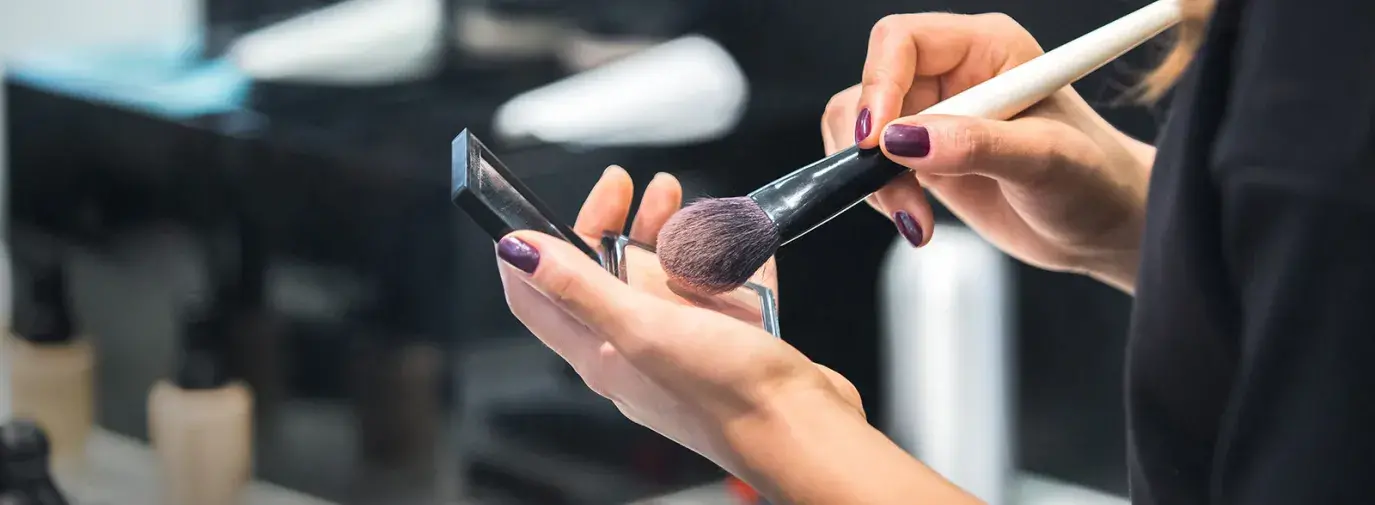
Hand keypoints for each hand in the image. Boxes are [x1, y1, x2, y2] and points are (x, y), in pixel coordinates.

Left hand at [495, 166, 862, 474]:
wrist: (804, 430)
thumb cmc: (727, 394)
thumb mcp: (642, 329)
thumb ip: (578, 288)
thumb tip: (517, 251)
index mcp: (600, 351)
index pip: (537, 295)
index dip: (532, 246)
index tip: (544, 202)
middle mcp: (634, 347)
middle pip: (604, 272)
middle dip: (615, 222)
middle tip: (634, 186)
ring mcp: (681, 343)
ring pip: (664, 272)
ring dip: (673, 233)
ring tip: (690, 206)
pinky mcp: (726, 338)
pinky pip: (718, 281)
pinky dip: (725, 253)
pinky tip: (738, 235)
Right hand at [822, 12, 1153, 290]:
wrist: (1102, 229)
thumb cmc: (1094, 181)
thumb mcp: (1045, 160)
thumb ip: (975, 144)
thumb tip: (902, 141)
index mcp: (987, 47)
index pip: (903, 41)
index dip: (878, 83)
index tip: (875, 138)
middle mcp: (954, 74)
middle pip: (871, 87)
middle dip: (871, 145)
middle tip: (894, 188)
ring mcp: (934, 117)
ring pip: (858, 132)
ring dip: (874, 181)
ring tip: (914, 216)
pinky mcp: (922, 158)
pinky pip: (870, 168)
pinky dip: (881, 199)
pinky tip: (918, 222)